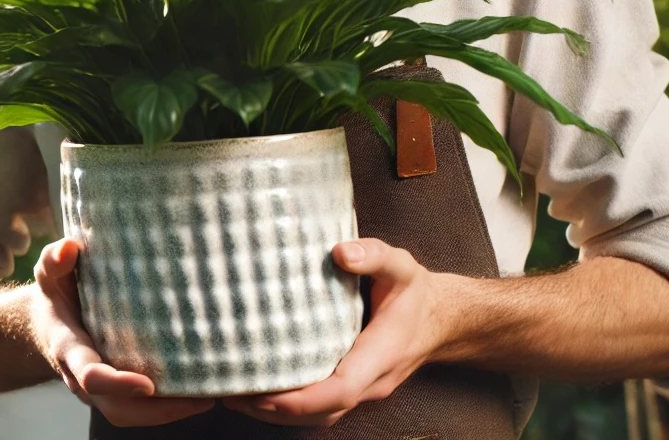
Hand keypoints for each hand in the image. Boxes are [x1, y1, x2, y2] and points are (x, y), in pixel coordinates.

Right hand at [30, 238, 213, 426]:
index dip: (118, 383)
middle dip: (157, 411)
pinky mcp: (112, 391)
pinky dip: (165, 407)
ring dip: (167, 413)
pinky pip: (136, 410)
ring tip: (206, 397)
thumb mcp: (49, 274)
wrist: (44, 326)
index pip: (91, 375)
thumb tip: (68, 248)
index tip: (148, 384)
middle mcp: (82, 377)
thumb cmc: (54, 296)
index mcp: (69, 348)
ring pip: (129, 415)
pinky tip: (194, 390)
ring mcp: (97, 389)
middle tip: (200, 398)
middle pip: (116, 408)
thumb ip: (54, 260)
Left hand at [221, 238, 457, 426]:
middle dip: (275, 410)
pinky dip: (290, 406)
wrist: (440, 318)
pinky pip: (321, 407)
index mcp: (380, 356)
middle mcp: (371, 382)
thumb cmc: (414, 293)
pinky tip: (258, 391)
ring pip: (320, 416)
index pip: (341, 390)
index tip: (266, 396)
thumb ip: (373, 255)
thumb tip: (340, 252)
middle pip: (322, 412)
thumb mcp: (400, 266)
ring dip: (277, 413)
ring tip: (232, 396)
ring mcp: (362, 388)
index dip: (303, 399)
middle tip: (228, 394)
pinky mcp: (353, 385)